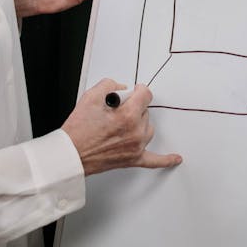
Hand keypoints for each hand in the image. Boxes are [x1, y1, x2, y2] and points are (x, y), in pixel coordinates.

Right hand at [61, 79, 182, 175]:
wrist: (71, 155)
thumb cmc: (78, 130)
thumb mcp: (91, 96)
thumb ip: (110, 85)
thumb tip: (121, 88)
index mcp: (127, 116)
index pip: (145, 95)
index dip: (138, 90)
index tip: (134, 91)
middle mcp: (136, 132)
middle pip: (145, 112)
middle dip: (132, 108)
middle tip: (114, 111)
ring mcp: (136, 147)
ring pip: (148, 128)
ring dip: (138, 123)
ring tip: (121, 125)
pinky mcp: (133, 159)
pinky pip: (154, 160)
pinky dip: (166, 159)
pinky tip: (175, 158)